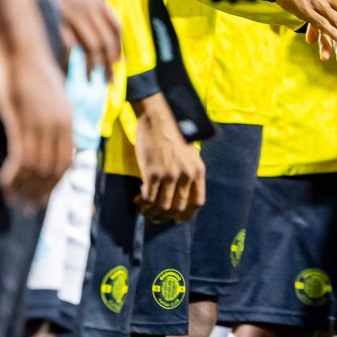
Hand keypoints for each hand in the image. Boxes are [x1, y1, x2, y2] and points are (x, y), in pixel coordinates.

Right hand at [0, 31, 72, 208]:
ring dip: (23, 187)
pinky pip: (20, 157)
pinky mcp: (22, 119)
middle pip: (53, 169)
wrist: (20, 46)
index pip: (67, 162)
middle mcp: (60, 122)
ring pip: (36, 167)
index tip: (42, 198)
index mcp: (68, 118)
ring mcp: (42, 122)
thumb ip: (54, 120)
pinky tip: (3, 183)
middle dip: (39, 192)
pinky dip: (12, 175)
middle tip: (25, 207)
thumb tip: (50, 144)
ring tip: (11, 198)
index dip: (54, 184)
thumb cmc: (29, 69)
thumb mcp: (49, 96)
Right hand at [48, 0, 121, 78]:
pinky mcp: (57, 20)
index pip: (115, 26)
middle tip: (110, 81)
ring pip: (91, 46)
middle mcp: (88, 6)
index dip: (120, 46)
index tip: (120, 62)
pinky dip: (69, 61)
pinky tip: (68, 72)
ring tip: (93, 80)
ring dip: (93, 67)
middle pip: (106, 41)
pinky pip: (68, 46)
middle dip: (109, 64)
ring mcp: (73, 14)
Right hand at [132, 94, 204, 222]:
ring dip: (153, 213)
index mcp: (197, 170)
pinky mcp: (152, 172)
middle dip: (165, 216)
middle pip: (178, 208)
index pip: (197, 202)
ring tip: (145, 211)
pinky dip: (143, 203)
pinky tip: (138, 200)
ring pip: (162, 206)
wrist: (158, 116)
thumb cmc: (172, 132)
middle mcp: (186, 175)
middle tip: (155, 216)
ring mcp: (169, 175)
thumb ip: (188, 172)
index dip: (187, 215)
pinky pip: (149, 197)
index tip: (177, 219)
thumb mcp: (189, 153)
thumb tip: (179, 194)